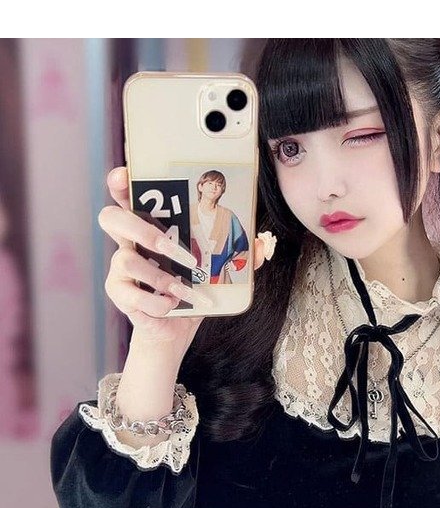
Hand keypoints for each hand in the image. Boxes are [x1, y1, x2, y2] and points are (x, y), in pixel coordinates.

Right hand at [101, 166, 267, 354]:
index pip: (128, 196)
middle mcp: (129, 243)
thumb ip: (237, 255)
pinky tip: (172, 306)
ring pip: (127, 260)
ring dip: (161, 277)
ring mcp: (120, 269)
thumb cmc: (189, 293)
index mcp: (149, 228)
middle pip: (111, 218)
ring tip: (184, 290)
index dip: (121, 183)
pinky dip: (156, 302)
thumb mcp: (214, 272)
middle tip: (168, 245)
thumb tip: (260, 244)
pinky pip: (131, 295)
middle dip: (140, 228)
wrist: (173, 332)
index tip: (125, 175)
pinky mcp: (119, 294)